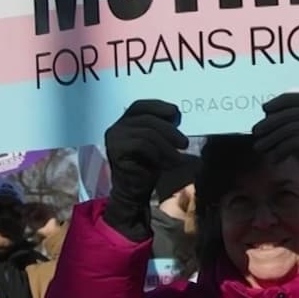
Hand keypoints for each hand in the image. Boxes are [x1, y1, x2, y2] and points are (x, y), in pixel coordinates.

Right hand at [103, 100, 188, 235]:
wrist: (134, 192)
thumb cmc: (147, 166)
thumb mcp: (157, 142)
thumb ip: (161, 127)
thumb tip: (176, 113)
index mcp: (124, 122)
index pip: (140, 105)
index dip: (158, 106)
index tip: (176, 114)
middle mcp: (116, 127)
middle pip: (147, 119)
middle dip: (170, 130)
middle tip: (185, 143)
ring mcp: (114, 138)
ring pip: (147, 132)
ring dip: (167, 145)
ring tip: (179, 158)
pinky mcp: (116, 151)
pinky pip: (142, 145)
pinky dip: (157, 154)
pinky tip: (164, 164)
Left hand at [250, 93, 298, 223]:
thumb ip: (297, 122)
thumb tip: (267, 113)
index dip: (281, 102)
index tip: (265, 108)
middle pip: (292, 112)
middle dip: (270, 122)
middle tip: (256, 131)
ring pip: (289, 128)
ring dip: (270, 138)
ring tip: (260, 147)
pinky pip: (291, 142)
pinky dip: (279, 151)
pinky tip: (273, 158)